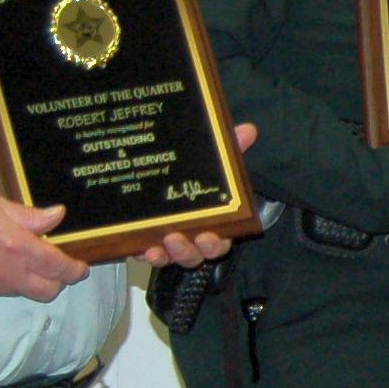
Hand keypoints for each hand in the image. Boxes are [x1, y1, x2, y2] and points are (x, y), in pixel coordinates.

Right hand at [0, 186, 88, 301]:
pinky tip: (7, 262)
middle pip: (49, 291)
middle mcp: (6, 273)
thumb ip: (30, 216)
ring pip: (26, 292)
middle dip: (61, 281)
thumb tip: (56, 217)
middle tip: (62, 264)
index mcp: (17, 248)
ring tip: (32, 259)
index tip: (81, 264)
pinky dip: (15, 281)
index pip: (59, 268)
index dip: (76, 269)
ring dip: (37, 281)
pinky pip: (4, 290)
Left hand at [142, 122, 259, 268]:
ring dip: (166, 255)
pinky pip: (146, 254)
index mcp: (214, 223)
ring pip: (171, 257)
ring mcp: (169, 243)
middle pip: (195, 254)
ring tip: (157, 244)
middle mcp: (193, 237)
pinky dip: (144, 254)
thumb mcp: (213, 159)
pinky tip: (141, 248)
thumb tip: (247, 130)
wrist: (156, 170)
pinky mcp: (147, 243)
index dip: (215, 244)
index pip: (220, 241)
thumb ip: (230, 147)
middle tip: (177, 238)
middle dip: (188, 251)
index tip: (208, 237)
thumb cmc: (195, 173)